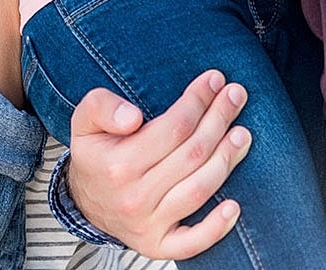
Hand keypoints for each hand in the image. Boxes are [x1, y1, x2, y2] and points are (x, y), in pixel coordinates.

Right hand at [66, 70, 252, 259]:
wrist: (83, 202)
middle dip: (218, 120)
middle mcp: (134, 196)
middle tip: (236, 96)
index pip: (172, 128)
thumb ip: (101, 107)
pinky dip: (216, 227)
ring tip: (242, 134)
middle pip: (191, 154)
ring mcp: (147, 223)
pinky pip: (192, 242)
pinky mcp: (157, 245)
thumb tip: (133, 117)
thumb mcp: (83, 121)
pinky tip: (235, 207)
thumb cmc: (95, 155)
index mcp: (117, 163)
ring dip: (226, 160)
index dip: (197, 102)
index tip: (214, 80)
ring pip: (198, 190)